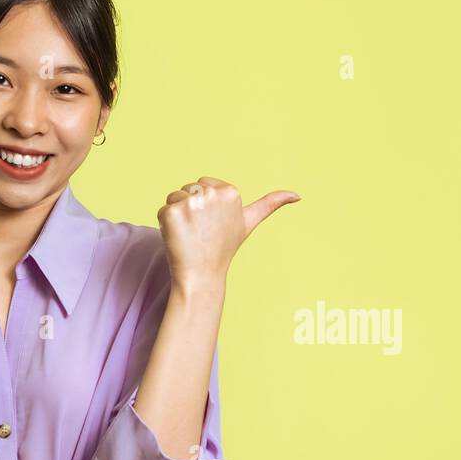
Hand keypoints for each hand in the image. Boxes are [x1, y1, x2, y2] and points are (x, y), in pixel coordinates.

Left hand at [157, 176, 299, 291]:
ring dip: (177, 215)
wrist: (203, 275)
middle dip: (191, 208)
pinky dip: (165, 224)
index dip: (206, 206)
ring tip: (190, 235)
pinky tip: (178, 237)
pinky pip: (162, 209)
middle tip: (201, 231)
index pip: (204, 185)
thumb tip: (298, 195)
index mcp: (231, 191)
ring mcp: (192, 203)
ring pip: (174, 197)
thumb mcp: (249, 222)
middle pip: (189, 189)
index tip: (214, 224)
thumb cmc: (224, 248)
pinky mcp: (172, 212)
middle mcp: (212, 193)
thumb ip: (270, 204)